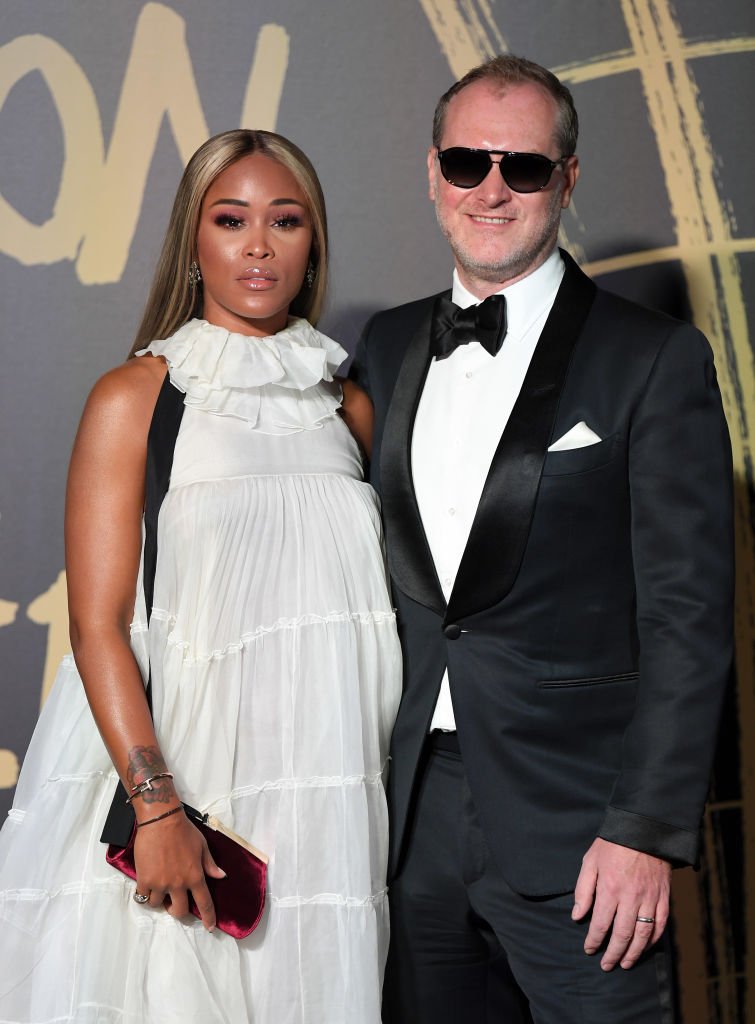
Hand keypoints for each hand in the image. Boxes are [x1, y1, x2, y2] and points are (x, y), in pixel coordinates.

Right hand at [133, 808, 225, 930]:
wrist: (161, 821)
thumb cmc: (183, 831)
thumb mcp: (202, 845)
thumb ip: (210, 864)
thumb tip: (221, 876)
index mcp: (195, 876)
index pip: (204, 903)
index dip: (208, 917)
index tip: (209, 927)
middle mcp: (178, 884)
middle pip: (179, 911)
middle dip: (177, 911)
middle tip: (174, 903)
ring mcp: (160, 883)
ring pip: (158, 905)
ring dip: (160, 900)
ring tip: (159, 888)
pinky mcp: (144, 879)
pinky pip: (143, 896)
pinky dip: (145, 893)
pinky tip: (147, 885)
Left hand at [571, 837, 670, 970]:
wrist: (644, 829)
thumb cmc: (612, 844)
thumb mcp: (590, 861)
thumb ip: (583, 890)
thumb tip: (576, 916)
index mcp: (610, 888)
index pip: (600, 924)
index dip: (594, 941)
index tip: (589, 949)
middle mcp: (631, 897)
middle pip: (622, 934)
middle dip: (613, 953)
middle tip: (606, 965)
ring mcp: (650, 898)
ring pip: (643, 934)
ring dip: (634, 953)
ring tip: (625, 963)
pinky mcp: (664, 897)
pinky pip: (660, 924)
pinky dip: (653, 939)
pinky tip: (646, 947)